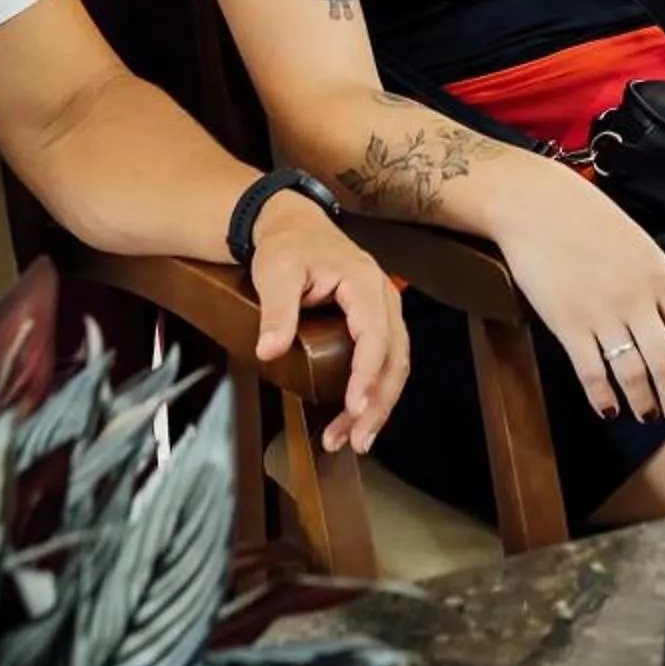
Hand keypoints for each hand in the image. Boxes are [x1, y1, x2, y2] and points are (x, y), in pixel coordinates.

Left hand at [246, 193, 408, 453]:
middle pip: (395, 358)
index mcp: (363, 283)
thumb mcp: (276, 272)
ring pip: (396, 364)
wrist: (293, 225)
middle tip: (355, 440)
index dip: (367, 376)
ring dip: (380, 404)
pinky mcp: (376, 321)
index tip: (354, 409)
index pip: (375, 337)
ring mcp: (383, 310)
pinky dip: (377, 391)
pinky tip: (359, 416)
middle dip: (378, 403)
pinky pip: (386, 360)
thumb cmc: (287, 246)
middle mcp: (383, 297)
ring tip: (355, 439)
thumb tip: (269, 351)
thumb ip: (276, 311)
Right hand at [494, 183, 664, 424]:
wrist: (537, 205)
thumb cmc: (587, 222)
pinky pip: (592, 373)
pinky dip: (603, 398)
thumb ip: (656, 284)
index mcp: (658, 275)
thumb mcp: (636, 246)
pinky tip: (607, 409)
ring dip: (643, 402)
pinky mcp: (567, 324)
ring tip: (645, 413)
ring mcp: (601, 313)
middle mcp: (635, 298)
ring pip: (632, 374)